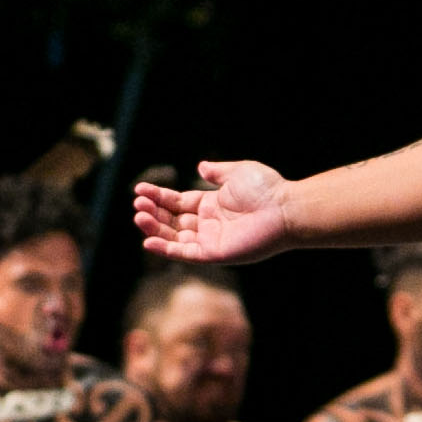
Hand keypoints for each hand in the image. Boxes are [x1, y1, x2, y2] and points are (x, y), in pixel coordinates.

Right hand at [132, 161, 293, 265]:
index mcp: (211, 205)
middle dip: (153, 212)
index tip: (139, 190)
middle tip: (137, 203)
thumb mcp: (237, 172)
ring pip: (174, 237)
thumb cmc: (266, 189)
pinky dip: (166, 249)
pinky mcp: (215, 254)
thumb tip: (200, 167)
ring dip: (155, 229)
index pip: (177, 203)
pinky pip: (185, 254)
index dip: (158, 197)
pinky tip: (148, 241)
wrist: (284, 208)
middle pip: (172, 221)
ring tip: (139, 216)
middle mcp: (208, 224)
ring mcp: (211, 240)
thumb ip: (217, 172)